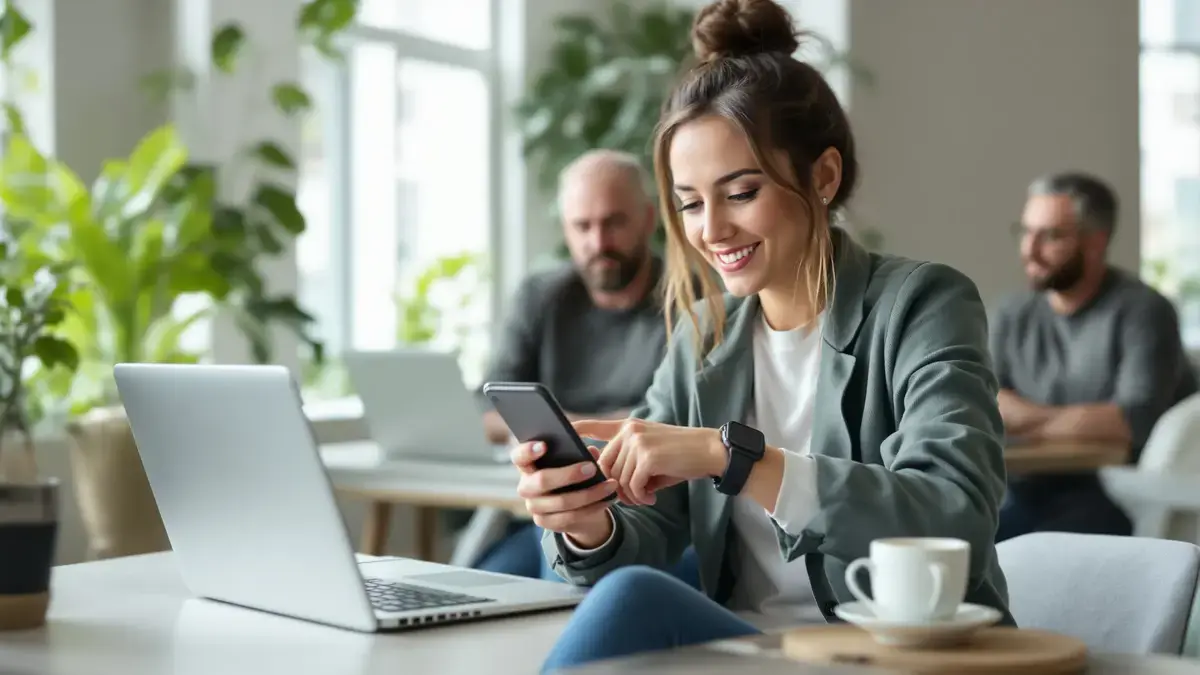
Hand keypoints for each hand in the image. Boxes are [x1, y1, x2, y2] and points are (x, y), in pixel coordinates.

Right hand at [510, 441, 616, 548]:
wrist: (574, 506)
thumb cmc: (570, 475)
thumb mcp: (572, 462)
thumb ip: (578, 453)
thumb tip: (591, 451)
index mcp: (527, 466)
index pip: (519, 456)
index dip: (528, 450)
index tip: (544, 445)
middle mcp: (526, 487)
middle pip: (542, 480)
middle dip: (569, 474)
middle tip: (592, 468)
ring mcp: (534, 507)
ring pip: (561, 502)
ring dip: (590, 493)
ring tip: (610, 484)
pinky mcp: (546, 523)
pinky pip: (571, 517)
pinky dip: (593, 507)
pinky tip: (608, 499)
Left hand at [573, 419, 726, 506]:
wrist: (709, 452)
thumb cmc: (680, 458)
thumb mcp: (650, 456)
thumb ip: (628, 464)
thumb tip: (611, 488)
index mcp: (628, 427)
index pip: (596, 426)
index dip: (578, 430)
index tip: (562, 431)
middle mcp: (630, 431)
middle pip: (605, 466)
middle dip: (615, 487)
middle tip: (634, 498)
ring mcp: (638, 441)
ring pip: (618, 479)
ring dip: (630, 496)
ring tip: (646, 498)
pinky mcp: (648, 456)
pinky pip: (632, 485)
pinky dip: (640, 497)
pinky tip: (652, 498)